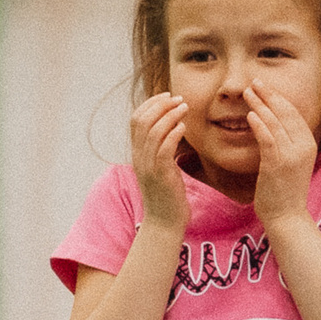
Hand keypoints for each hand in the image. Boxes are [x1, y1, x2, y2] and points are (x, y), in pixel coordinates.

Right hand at [129, 93, 191, 229]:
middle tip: (179, 99)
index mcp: (137, 153)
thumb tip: (173, 128)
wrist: (164, 223)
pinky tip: (184, 127)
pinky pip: (164, 148)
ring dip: (170, 115)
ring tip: (185, 107)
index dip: (150, 103)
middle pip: (142, 120)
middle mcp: (138, 157)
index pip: (135, 119)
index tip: (168, 96)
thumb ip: (162, 148)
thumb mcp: (161, 167)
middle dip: (161, 104)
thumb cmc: (167, 195)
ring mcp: (148, 166)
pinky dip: (174, 133)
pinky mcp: (161, 175)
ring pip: (153, 131)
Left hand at [242, 82, 317, 229]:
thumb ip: (286, 144)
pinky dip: (259, 124)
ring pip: (275, 122)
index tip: (265, 87)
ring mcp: (291, 155)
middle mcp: (303, 146)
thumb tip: (272, 126)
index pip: (293, 113)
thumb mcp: (291, 162)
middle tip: (255, 81)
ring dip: (260, 104)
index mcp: (308, 144)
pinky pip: (268, 138)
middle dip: (269, 95)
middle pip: (286, 112)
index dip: (278, 97)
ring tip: (247, 92)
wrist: (287, 216)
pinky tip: (250, 115)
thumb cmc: (284, 191)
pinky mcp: (277, 164)